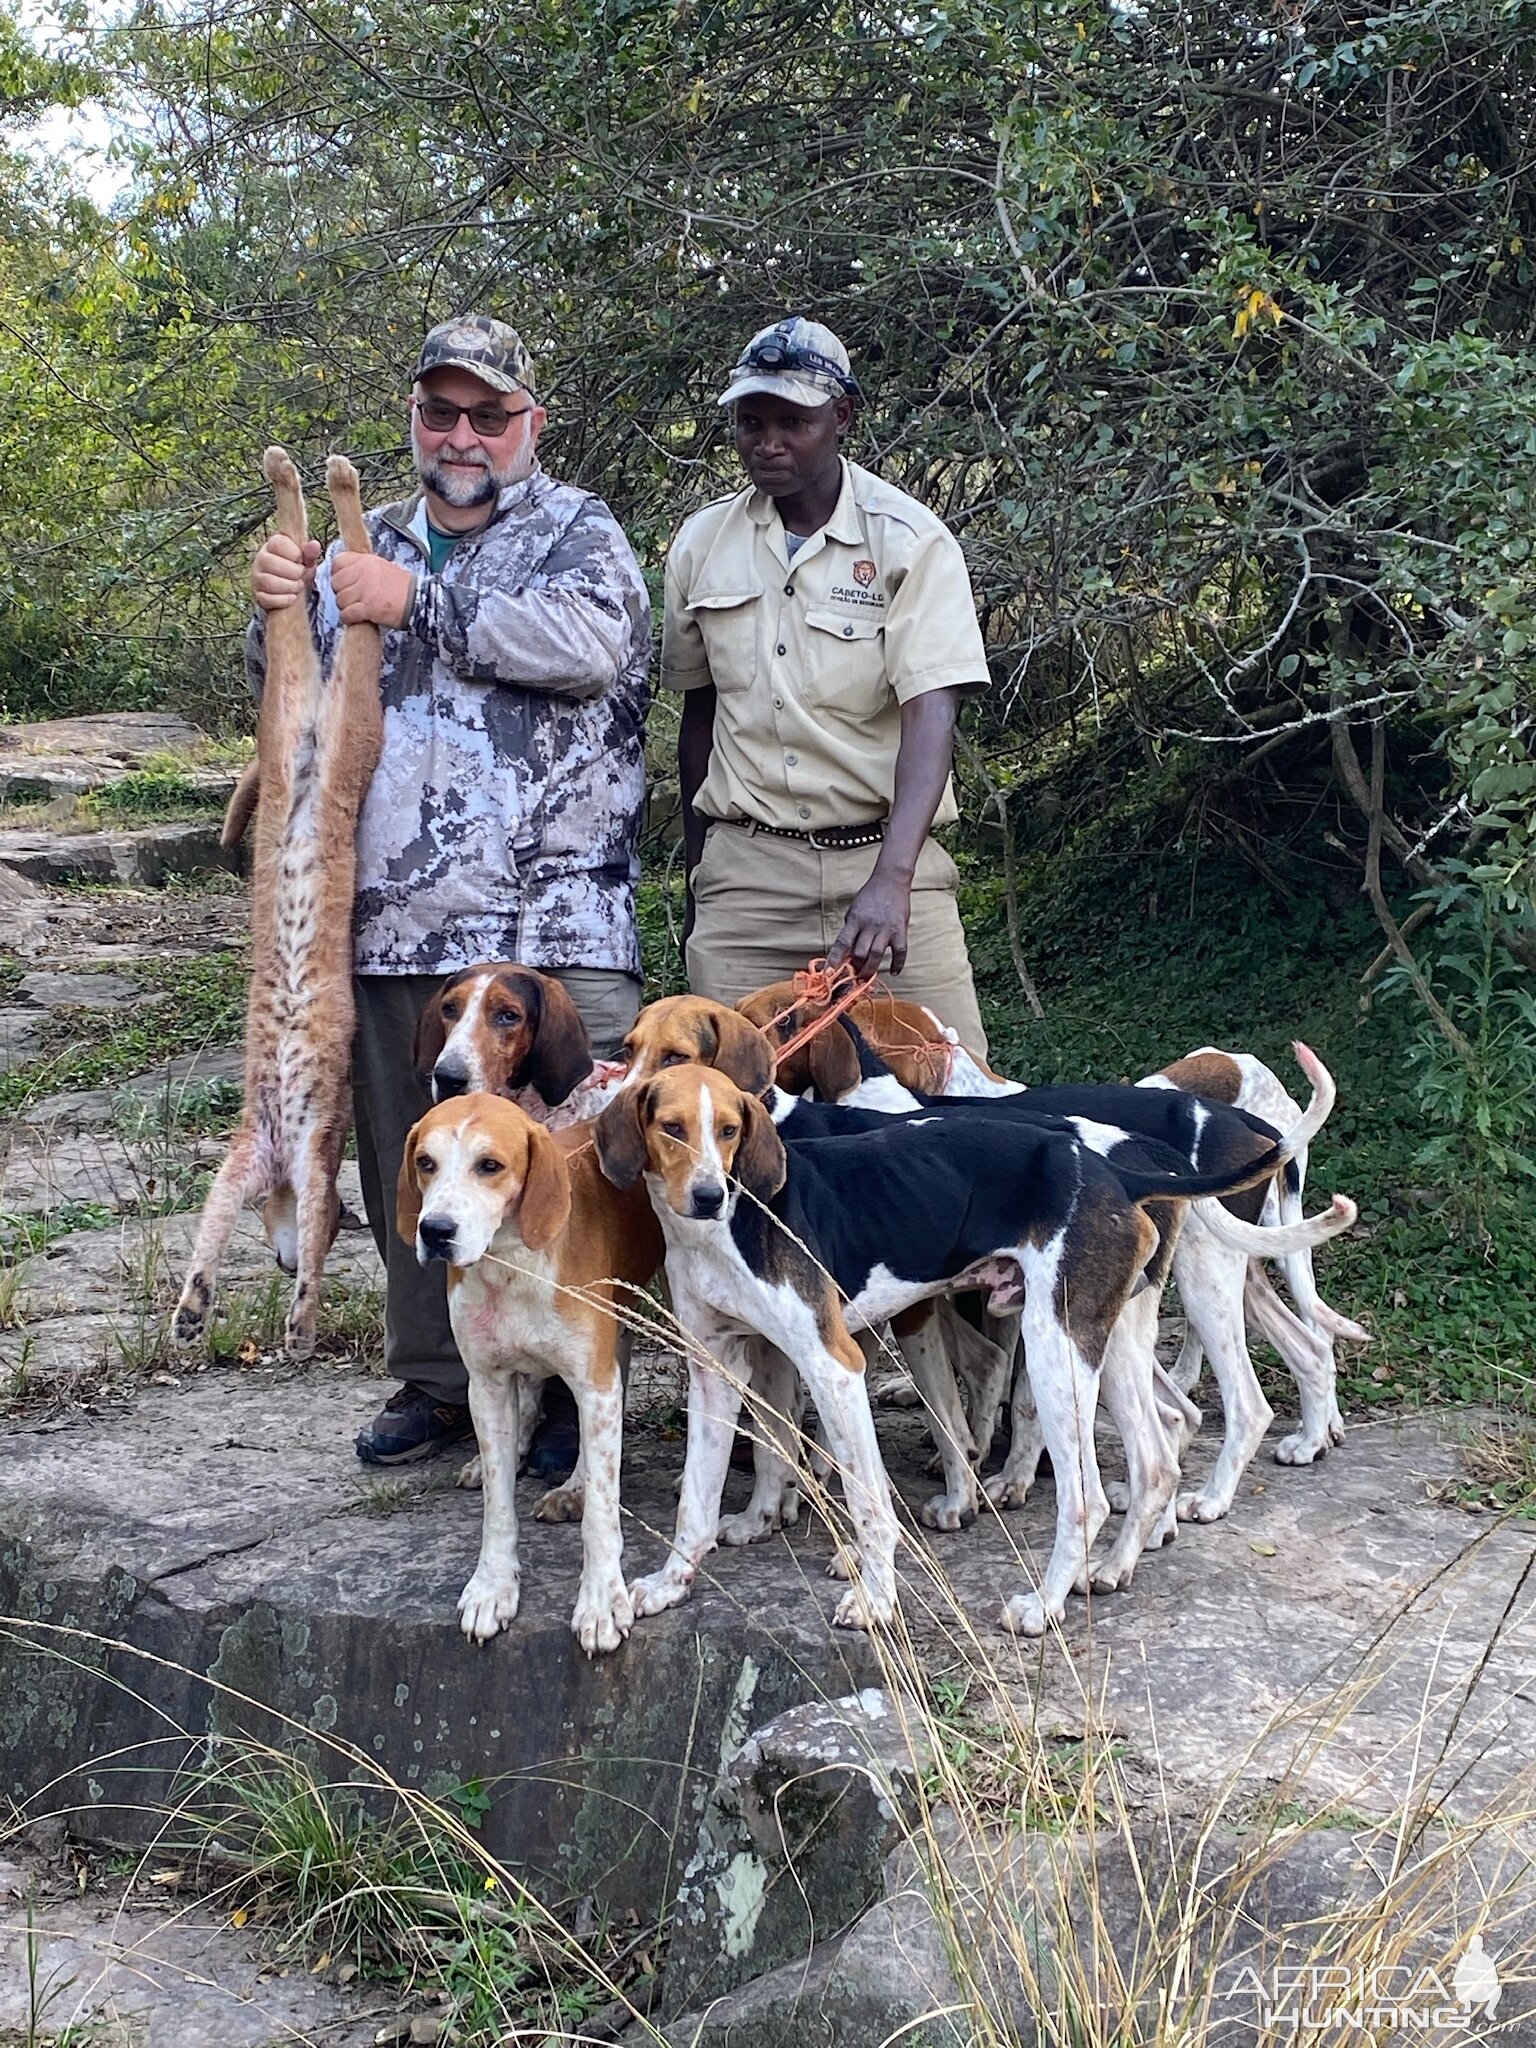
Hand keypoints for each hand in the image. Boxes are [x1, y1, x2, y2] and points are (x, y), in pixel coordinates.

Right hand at [251, 535, 320, 611]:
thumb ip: (310, 553)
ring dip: (290, 587)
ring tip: (297, 586)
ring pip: (268, 582)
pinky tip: (292, 598)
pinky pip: (268, 598)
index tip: (300, 560)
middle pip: (271, 562)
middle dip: (293, 572)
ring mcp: (257, 577)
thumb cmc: (297, 571)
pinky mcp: (258, 595)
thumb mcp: (307, 561)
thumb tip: (314, 544)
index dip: (295, 553)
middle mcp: (261, 559)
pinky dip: (284, 600)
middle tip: (300, 575)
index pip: (279, 543)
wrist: (292, 594)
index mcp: (272, 545)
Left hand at [330, 550, 414, 627]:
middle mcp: (363, 572)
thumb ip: (363, 566)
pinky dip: (349, 619)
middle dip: (341, 592)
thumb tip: (344, 571)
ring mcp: (365, 590)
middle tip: (352, 598)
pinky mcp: (368, 608)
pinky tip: (357, 619)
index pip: (337, 561)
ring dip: (346, 607)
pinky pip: (346, 614)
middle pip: (336, 582)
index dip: (338, 573)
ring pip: (340, 600)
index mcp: (366, 560)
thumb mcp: (381, 566)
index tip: (347, 582)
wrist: (418, 601)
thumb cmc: (401, 587)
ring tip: (357, 609)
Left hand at [828, 864, 912, 978]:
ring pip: (876, 955)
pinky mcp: (900, 930)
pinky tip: (894, 972)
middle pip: (860, 953)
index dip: (835, 960)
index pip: (842, 943)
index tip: (829, 973)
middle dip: (855, 967)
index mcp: (855, 920)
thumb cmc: (870, 896)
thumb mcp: (854, 910)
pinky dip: (898, 964)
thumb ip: (850, 929)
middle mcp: (870, 926)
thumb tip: (845, 950)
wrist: (891, 881)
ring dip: (870, 969)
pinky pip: (900, 951)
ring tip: (866, 977)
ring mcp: (886, 929)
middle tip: (853, 975)